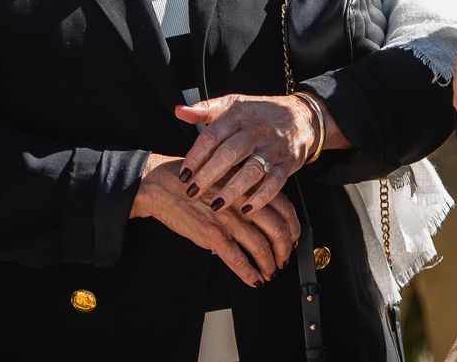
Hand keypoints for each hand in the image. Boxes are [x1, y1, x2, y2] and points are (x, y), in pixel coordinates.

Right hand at [130, 153, 299, 286]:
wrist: (162, 185)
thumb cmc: (194, 180)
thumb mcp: (228, 176)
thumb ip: (248, 191)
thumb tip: (264, 212)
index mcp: (249, 186)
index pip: (286, 208)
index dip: (294, 228)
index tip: (293, 239)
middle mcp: (243, 201)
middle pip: (279, 229)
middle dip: (285, 250)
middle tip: (283, 260)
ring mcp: (229, 218)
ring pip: (261, 246)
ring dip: (269, 264)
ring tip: (269, 272)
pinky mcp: (212, 234)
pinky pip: (237, 259)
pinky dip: (249, 273)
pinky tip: (253, 279)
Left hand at [176, 93, 340, 215]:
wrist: (302, 116)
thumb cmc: (260, 113)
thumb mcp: (232, 104)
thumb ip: (204, 110)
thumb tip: (179, 111)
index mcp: (238, 114)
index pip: (212, 136)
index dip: (196, 156)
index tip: (183, 174)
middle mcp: (256, 130)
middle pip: (230, 153)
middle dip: (209, 174)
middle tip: (192, 192)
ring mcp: (273, 147)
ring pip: (252, 169)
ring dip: (233, 189)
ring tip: (216, 205)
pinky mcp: (288, 162)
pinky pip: (275, 182)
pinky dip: (262, 197)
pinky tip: (247, 210)